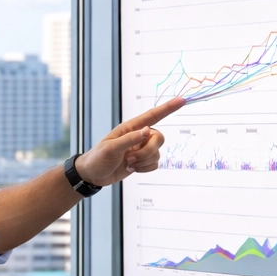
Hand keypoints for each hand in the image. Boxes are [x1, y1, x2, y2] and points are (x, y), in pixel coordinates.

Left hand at [70, 96, 184, 186]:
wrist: (93, 175)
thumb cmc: (98, 158)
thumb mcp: (111, 147)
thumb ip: (130, 139)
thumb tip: (147, 131)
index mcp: (130, 128)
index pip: (153, 116)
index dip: (168, 108)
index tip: (182, 100)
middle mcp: (138, 136)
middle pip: (159, 139)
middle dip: (147, 151)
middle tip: (130, 158)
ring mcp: (141, 149)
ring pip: (157, 153)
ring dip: (143, 162)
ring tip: (128, 163)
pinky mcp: (142, 161)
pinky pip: (155, 164)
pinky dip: (144, 169)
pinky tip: (132, 169)